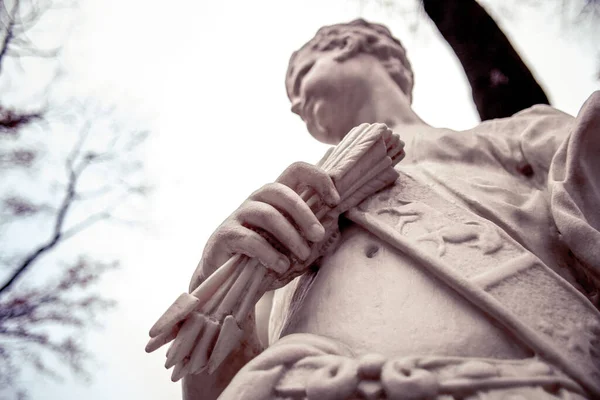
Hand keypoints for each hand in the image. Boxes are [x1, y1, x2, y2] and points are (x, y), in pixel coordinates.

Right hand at [190, 162, 339, 291]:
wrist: (228, 282)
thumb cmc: (267, 260)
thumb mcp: (295, 248)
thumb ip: (312, 237)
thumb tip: (332, 221)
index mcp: (276, 198)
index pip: (296, 170)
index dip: (318, 179)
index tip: (334, 201)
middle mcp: (256, 200)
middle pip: (281, 191)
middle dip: (304, 214)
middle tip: (318, 236)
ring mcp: (239, 216)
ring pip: (268, 214)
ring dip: (290, 235)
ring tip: (302, 256)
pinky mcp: (226, 235)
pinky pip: (250, 239)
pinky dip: (270, 253)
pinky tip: (281, 266)